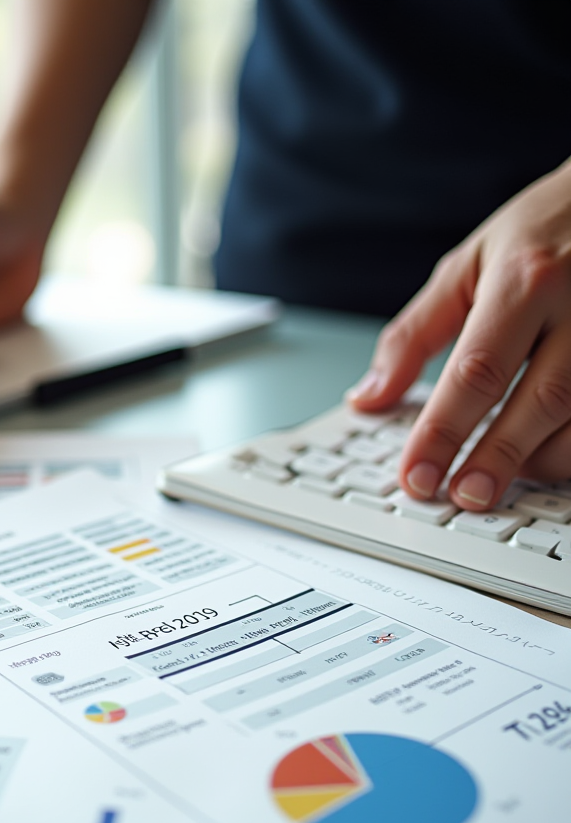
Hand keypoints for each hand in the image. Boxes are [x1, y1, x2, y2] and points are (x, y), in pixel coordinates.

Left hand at [348, 157, 570, 509]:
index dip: (443, 431)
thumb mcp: (467, 267)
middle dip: (497, 459)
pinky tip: (549, 455)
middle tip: (462, 497)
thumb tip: (368, 397)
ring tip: (502, 477)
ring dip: (543, 458)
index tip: (417, 475)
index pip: (476, 371)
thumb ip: (414, 336)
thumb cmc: (544, 230)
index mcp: (526, 281)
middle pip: (540, 401)